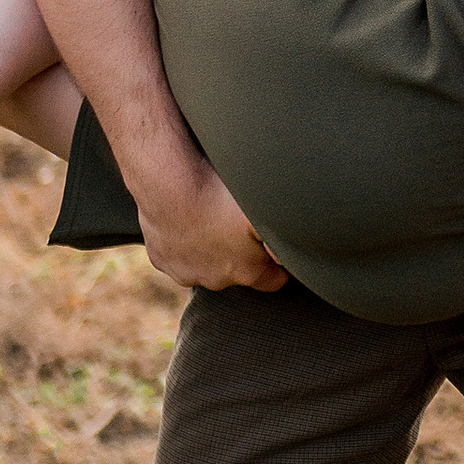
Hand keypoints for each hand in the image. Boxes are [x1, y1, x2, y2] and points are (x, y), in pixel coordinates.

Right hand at [131, 160, 287, 294]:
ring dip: (209, 250)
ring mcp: (185, 272)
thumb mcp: (265, 212)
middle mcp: (215, 281)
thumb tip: (302, 251)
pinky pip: (176, 254)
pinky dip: (183, 243)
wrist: (170, 183)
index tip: (277, 247)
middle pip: (237, 273)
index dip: (279, 264)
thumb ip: (286, 236)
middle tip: (240, 225)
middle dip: (241, 255)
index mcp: (246, 272)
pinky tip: (187, 220)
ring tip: (211, 220)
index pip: (273, 280)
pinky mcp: (160, 258)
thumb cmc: (222, 194)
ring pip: (204, 265)